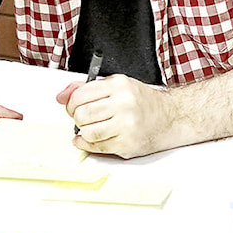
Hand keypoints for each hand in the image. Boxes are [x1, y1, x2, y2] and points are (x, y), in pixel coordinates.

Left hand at [56, 75, 175, 158]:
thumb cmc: (142, 102)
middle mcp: (124, 104)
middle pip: (81, 115)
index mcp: (119, 85)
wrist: (170, 117)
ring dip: (84, 132)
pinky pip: (96, 147)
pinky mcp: (127, 144)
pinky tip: (90, 139)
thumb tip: (61, 96)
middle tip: (82, 118)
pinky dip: (87, 144)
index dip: (71, 103)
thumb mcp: (118, 86)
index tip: (73, 107)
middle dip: (77, 118)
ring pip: (87, 132)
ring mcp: (127, 126)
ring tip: (91, 128)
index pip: (80, 95)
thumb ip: (88, 88)